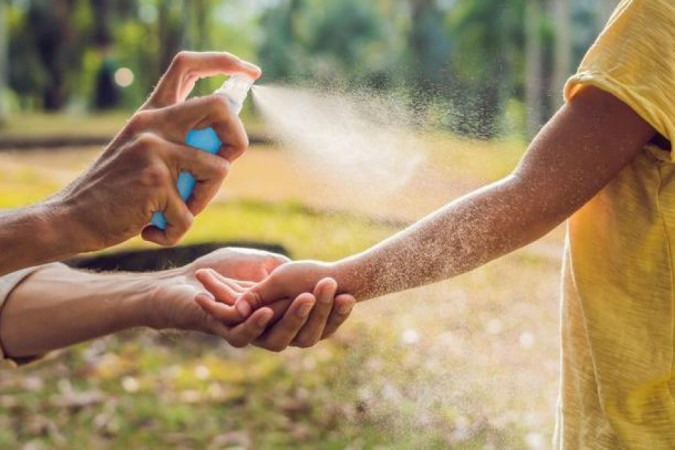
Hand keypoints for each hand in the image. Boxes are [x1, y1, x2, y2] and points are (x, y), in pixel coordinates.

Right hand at [51, 51, 260, 251]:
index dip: (224, 62)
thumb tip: (229, 141)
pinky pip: (190, 214)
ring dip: (204, 200)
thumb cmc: (117, 191)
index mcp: (151, 113)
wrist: (72, 217)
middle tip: (224, 163)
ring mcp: (154, 149)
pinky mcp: (155, 181)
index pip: (187, 66)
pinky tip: (152, 230)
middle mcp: (153, 123)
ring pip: (218, 170)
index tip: (250, 72)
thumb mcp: (143, 151)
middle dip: (237, 139)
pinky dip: (175, 232)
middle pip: (220, 107)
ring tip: (176, 210)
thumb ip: (178, 140)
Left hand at [147, 248, 354, 350]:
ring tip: (306, 297)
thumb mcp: (266, 265)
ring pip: (278, 338)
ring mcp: (249, 335)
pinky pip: (244, 336)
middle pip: (304, 334)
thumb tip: (321, 275)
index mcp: (284, 318)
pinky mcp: (225, 333)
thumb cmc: (224, 270)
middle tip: (331, 288)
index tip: (350, 295)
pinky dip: (255, 324)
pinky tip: (265, 311)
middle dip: (320, 311)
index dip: (335, 313)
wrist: (184, 281)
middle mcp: (270, 332)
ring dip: (293, 317)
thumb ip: (288, 273)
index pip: (318, 323)